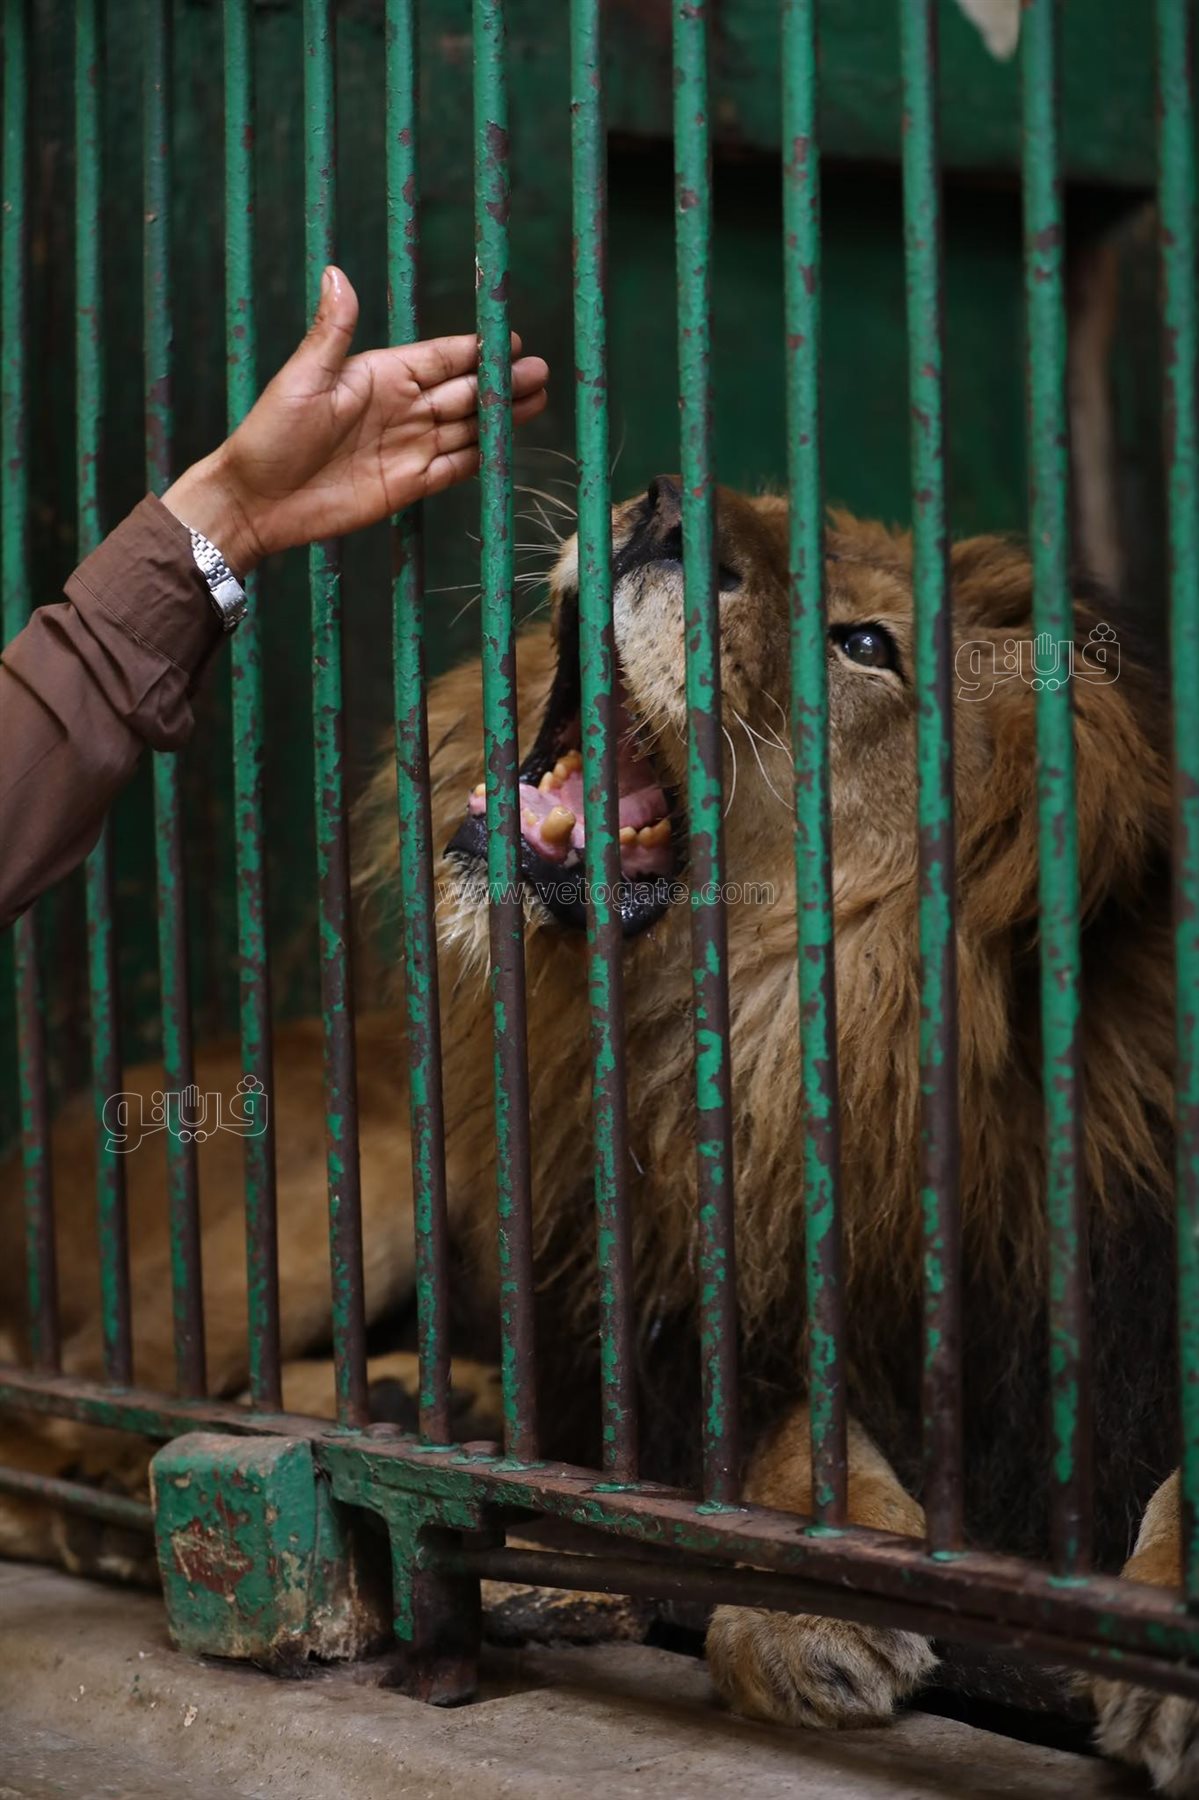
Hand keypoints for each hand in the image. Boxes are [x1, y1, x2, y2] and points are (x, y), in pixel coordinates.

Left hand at [162, 265, 548, 574]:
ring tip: (539, 402)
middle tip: (542, 372)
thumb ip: (331, 332)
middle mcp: (400, 408)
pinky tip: (507, 447)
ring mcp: (407, 447)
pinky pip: (454, 468)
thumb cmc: (271, 434)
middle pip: (464, 391)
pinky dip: (482, 458)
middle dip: (502, 382)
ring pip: (466, 428)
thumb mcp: (302, 379)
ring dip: (501, 417)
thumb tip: (335, 273)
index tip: (511, 340)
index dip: (476, 350)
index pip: (441, 357)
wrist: (257, 501)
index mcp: (380, 375)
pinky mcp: (408, 485)